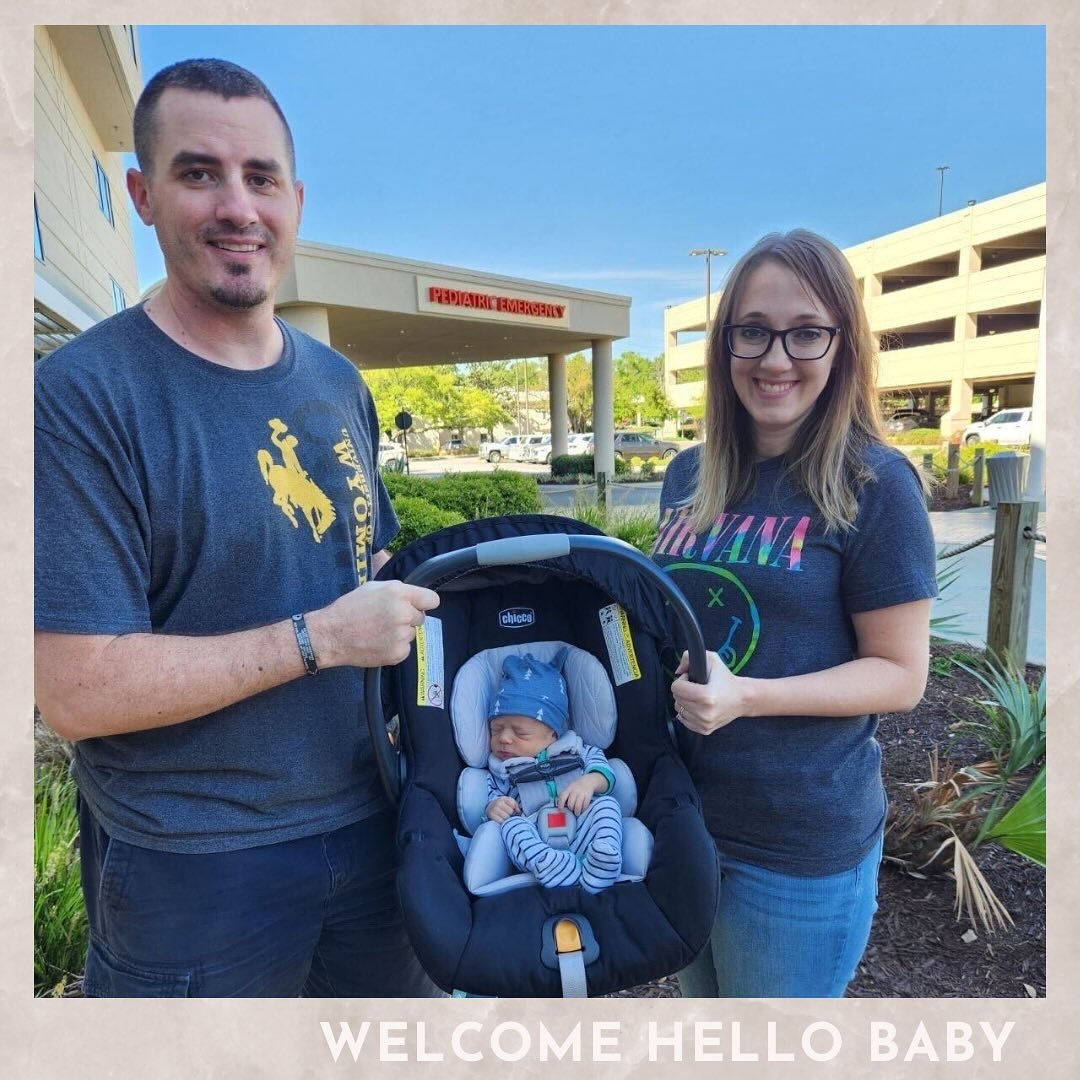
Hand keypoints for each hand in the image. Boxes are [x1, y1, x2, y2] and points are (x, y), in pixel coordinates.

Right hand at [306, 580, 439, 668]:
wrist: (331, 635)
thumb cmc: (349, 609)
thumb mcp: (373, 588)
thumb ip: (398, 590)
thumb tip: (415, 598)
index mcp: (399, 593)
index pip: (432, 599)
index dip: (424, 603)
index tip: (418, 606)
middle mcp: (404, 613)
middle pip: (421, 618)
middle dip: (408, 618)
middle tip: (387, 619)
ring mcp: (401, 635)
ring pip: (411, 634)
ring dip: (400, 633)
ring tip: (378, 632)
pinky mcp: (398, 653)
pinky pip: (405, 649)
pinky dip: (394, 647)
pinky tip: (378, 643)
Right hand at [486, 796, 520, 821]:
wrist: (490, 807)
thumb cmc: (502, 806)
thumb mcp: (508, 802)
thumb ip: (515, 805)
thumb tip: (519, 812)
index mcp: (504, 798)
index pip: (513, 805)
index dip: (514, 809)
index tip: (513, 810)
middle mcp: (498, 802)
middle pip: (510, 811)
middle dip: (510, 814)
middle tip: (508, 814)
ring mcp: (494, 809)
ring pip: (506, 817)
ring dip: (506, 818)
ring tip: (504, 817)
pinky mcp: (491, 815)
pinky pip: (501, 821)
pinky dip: (502, 822)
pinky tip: (501, 819)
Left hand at [557, 774, 606, 814]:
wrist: (588, 781)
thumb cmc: (576, 787)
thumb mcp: (569, 788)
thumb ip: (565, 795)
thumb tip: (559, 805)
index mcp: (568, 789)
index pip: (563, 797)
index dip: (560, 804)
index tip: (560, 809)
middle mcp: (575, 791)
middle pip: (570, 803)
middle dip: (570, 808)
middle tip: (571, 810)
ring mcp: (582, 793)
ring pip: (577, 806)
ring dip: (577, 811)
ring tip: (577, 813)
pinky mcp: (588, 796)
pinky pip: (585, 805)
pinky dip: (583, 809)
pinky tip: (582, 809)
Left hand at [672, 650, 747, 734]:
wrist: (742, 698)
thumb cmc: (726, 679)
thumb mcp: (711, 659)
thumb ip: (688, 657)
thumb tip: (678, 671)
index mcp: (706, 696)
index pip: (676, 688)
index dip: (681, 680)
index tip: (690, 678)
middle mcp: (704, 712)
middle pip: (677, 699)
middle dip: (683, 691)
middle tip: (695, 687)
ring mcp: (704, 723)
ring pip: (679, 710)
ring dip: (684, 701)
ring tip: (697, 696)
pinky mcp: (705, 730)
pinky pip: (684, 720)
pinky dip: (688, 712)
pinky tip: (697, 706)